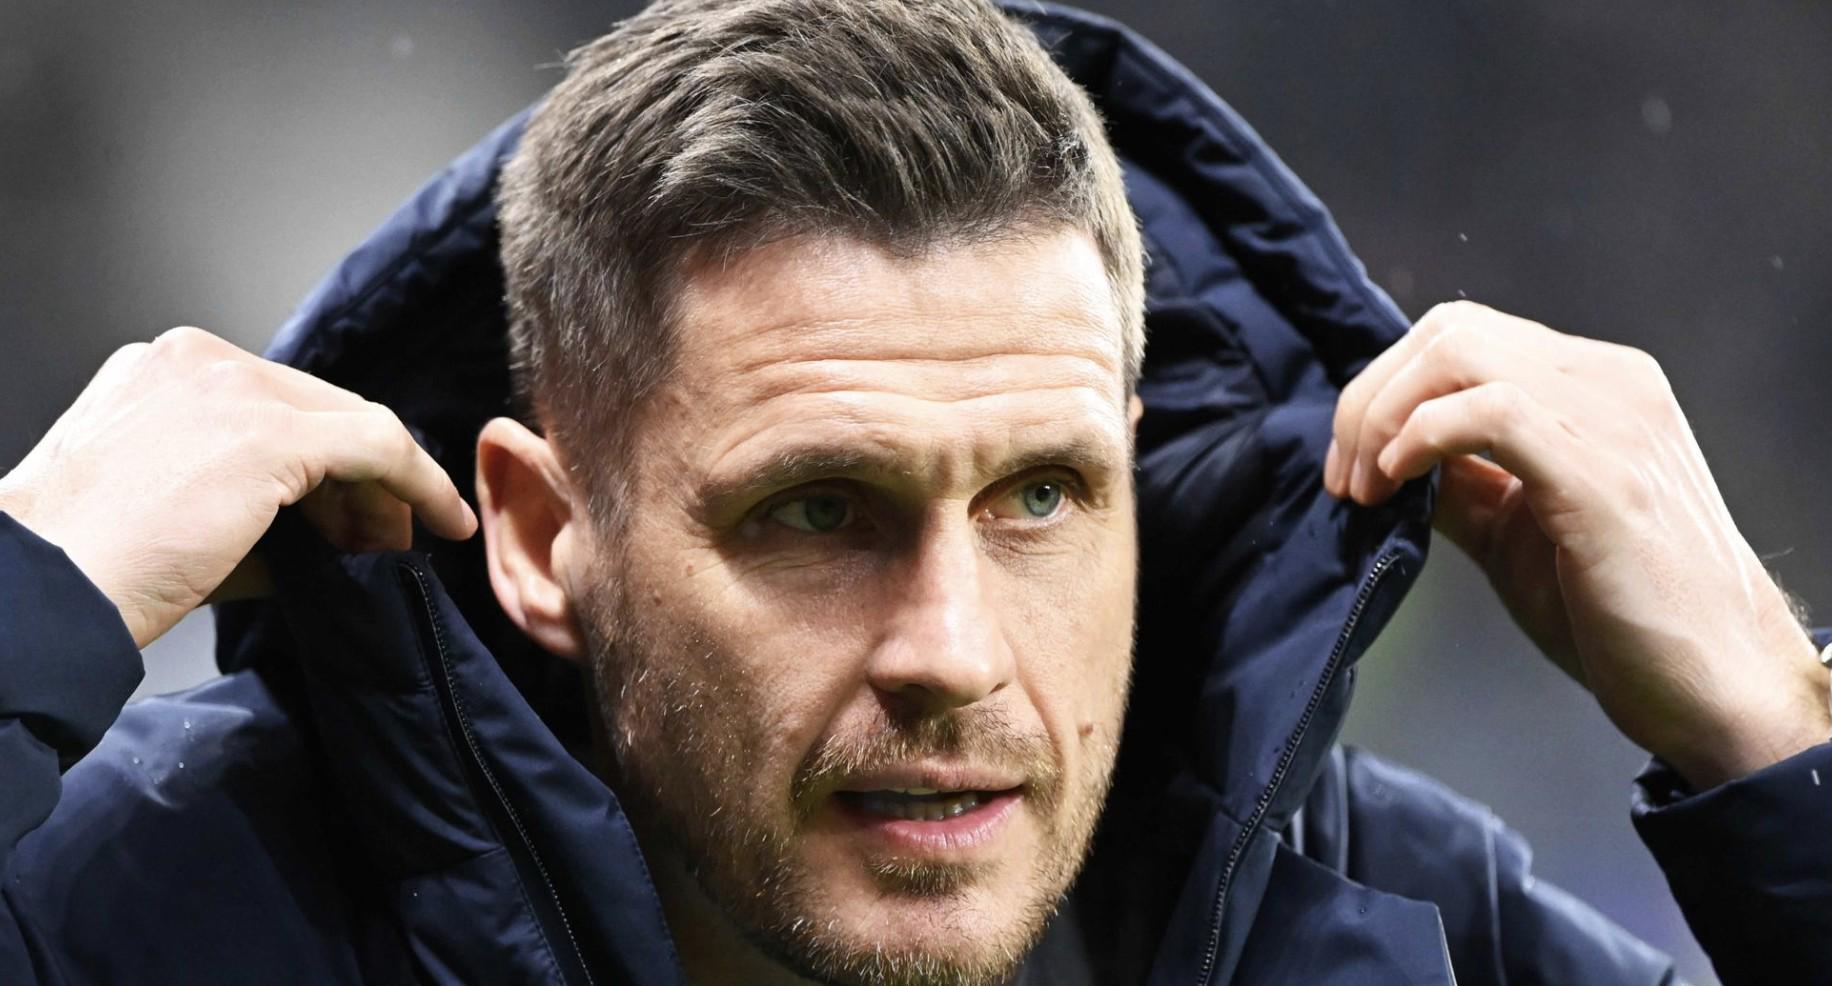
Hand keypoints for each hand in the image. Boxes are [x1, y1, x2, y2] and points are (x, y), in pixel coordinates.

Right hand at [0, 327, 475, 648]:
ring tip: (395, 547)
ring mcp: (234, 387)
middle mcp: (198, 360)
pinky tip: (441, 523)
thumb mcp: (175, 512)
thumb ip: (252, 502)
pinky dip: (420, 485)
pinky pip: (379, 446)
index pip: (276, 405)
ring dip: (385, 491)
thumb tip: (332, 532)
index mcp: (164, 370)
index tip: (349, 516)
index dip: (324, 465)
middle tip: (383, 538)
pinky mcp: (270, 432)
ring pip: (352, 425)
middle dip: (359, 480)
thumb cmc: (95, 568)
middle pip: (318, 410)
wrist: (46, 591)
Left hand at [1327, 301, 1829, 788]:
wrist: (1714, 684)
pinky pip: (1489, 410)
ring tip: (1366, 489)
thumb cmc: (1621, 614)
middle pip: (1449, 331)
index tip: (1350, 468)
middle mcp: (1609, 383)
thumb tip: (1381, 460)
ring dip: (1384, 417)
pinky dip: (1420, 437)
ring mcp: (1612, 420)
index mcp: (1594, 387)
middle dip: (1370, 399)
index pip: (1462, 338)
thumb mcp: (1515, 531)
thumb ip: (1459, 484)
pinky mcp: (1603, 473)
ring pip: (1459, 353)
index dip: (1384, 391)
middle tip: (1346, 479)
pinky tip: (1400, 484)